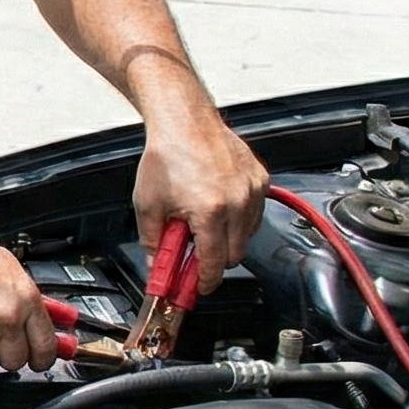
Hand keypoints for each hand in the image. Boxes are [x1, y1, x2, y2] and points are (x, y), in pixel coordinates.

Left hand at [134, 111, 266, 292]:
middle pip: (235, 254)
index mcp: (210, 211)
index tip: (199, 287)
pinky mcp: (260, 179)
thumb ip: (154, 242)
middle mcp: (237, 201)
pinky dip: (239, 218)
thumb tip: (158, 265)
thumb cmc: (166, 156)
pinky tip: (218, 206)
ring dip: (227, 238)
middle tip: (194, 254)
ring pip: (248, 235)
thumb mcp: (148, 205)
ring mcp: (252, 190)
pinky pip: (255, 213)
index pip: (215, 263)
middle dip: (214, 260)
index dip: (205, 281)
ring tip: (202, 221)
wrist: (183, 121)